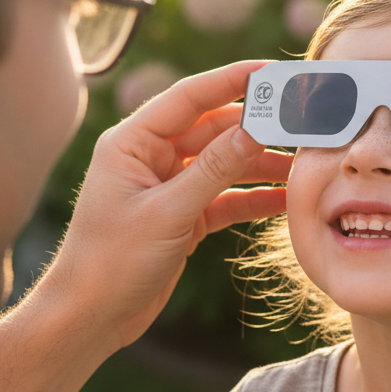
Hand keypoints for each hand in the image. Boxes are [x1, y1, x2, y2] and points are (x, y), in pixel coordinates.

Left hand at [39, 60, 291, 351]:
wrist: (88, 320)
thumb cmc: (109, 263)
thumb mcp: (167, 213)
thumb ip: (213, 170)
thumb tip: (255, 130)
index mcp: (131, 142)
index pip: (189, 97)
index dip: (231, 80)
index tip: (272, 71)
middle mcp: (149, 158)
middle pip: (212, 128)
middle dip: (256, 126)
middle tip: (300, 121)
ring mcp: (167, 187)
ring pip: (223, 163)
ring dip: (259, 164)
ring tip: (302, 165)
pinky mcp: (182, 216)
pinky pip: (224, 197)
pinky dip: (252, 198)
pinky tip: (284, 200)